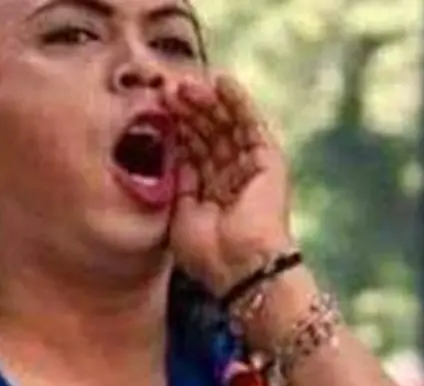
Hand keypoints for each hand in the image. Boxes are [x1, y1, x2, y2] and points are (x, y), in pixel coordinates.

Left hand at [166, 72, 294, 297]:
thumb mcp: (179, 212)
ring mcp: (251, 169)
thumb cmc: (208, 253)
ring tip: (184, 85)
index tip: (153, 107)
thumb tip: (168, 149)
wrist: (240, 266)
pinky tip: (222, 82)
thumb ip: (176, 181)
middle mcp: (232, 178)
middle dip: (187, 111)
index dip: (174, 128)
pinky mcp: (269, 162)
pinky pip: (252, 124)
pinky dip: (239, 102)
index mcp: (210, 192)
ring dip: (207, 102)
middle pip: (208, 134)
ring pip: (228, 126)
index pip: (191, 150)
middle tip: (165, 91)